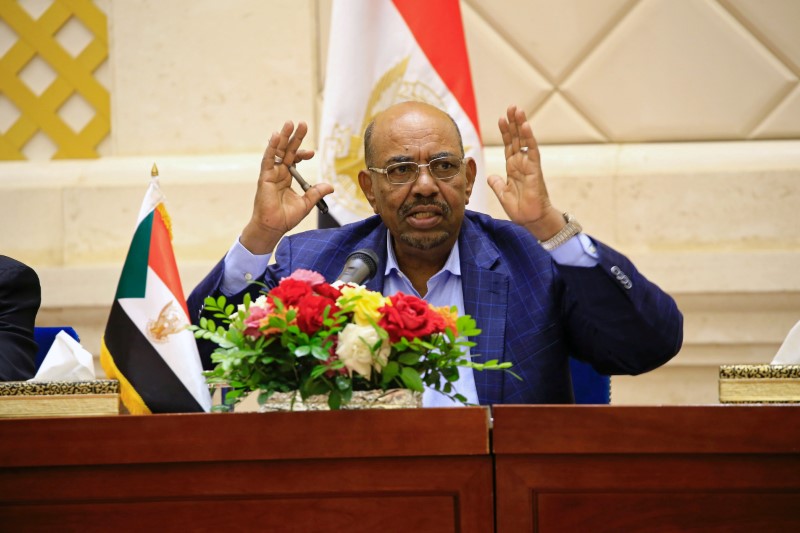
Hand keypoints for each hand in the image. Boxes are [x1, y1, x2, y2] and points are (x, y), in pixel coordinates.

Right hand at [240, 121, 333, 254]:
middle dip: (295, 137)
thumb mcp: (306, 203)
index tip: (313, 152)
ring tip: (289, 123)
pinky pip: (268, 159)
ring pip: (278, 151)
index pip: (295, 159)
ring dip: (283, 137)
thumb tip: (331, 186)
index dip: (303, 153)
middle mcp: (278, 172)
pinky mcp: (265, 176)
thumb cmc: (286, 217)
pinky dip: (271, 147)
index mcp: (287, 177)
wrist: (274, 227)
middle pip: (287, 150)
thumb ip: (316, 192)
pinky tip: (275, 136)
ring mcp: (271, 173)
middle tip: (302, 123)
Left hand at [487, 105, 564, 240]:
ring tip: (517, 110)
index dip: (505, 132)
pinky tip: (525, 126)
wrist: (530, 220)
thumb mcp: (503, 194)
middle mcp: (521, 163)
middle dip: (513, 123)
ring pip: (524, 140)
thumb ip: (497, 184)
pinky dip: (528, 138)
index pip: (508, 146)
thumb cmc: (520, 209)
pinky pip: (531, 151)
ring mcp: (528, 165)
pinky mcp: (534, 169)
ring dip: (521, 125)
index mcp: (513, 168)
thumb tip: (491, 176)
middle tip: (511, 107)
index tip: (501, 119)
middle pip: (516, 139)